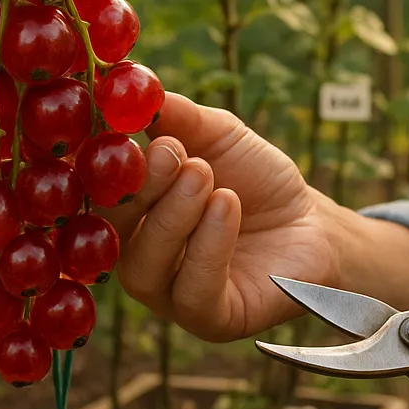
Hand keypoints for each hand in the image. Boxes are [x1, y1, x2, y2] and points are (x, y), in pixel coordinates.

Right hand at [104, 92, 341, 341]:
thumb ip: (178, 116)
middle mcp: (138, 259)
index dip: (100, 166)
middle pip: (112, 235)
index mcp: (129, 216)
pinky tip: (226, 206)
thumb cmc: (255, 180)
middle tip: (170, 153)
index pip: (96, 196)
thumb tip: (136, 88)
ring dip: (172, 217)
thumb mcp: (218, 136)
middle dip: (138, 190)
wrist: (312, 220)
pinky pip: (194, 293)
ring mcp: (170, 295)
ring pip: (144, 269)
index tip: (117, 130)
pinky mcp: (212, 320)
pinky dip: (208, 246)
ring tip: (204, 175)